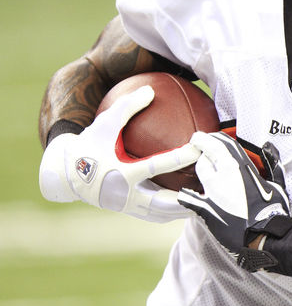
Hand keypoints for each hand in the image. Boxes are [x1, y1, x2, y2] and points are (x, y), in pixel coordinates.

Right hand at [38, 85, 200, 221]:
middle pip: (163, 202)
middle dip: (188, 196)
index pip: (154, 166)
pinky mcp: (132, 212)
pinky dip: (176, 211)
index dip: (178, 158)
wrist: (66, 176)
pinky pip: (158, 215)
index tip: (198, 148)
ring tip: (210, 199)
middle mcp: (125, 195)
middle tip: (212, 185)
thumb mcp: (104, 124)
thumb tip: (150, 90)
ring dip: (186, 208)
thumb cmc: (89, 146)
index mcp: (120, 173)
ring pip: (163, 214)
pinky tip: (195, 202)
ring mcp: (129, 207)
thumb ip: (127, 107)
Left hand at [178, 132, 291, 256]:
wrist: (264, 235)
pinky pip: (189, 198)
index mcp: (242, 167)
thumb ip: (272, 164)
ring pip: (200, 170)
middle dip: (202, 150)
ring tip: (201, 168)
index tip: (202, 136)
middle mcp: (225, 175)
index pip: (221, 143)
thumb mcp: (277, 184)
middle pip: (207, 154)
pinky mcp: (206, 209)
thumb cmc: (273, 210)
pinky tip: (185, 195)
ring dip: (201, 167)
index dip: (209, 138)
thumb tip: (269, 148)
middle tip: (198, 148)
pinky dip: (187, 195)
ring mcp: (214, 191)